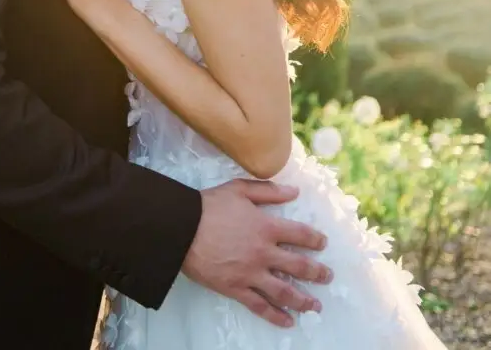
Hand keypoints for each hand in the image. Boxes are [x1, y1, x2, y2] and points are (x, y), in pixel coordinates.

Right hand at [183, 179, 331, 327]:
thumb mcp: (240, 189)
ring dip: (303, 300)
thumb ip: (268, 191)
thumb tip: (294, 192)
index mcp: (266, 227)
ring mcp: (251, 274)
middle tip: (327, 277)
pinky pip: (260, 306)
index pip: (300, 235)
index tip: (323, 244)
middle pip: (298, 266)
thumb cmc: (210, 206)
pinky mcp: (236, 289)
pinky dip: (276, 316)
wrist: (183, 228)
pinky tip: (288, 321)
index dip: (314, 240)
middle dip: (317, 273)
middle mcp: (263, 253)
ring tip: (315, 306)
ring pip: (284, 291)